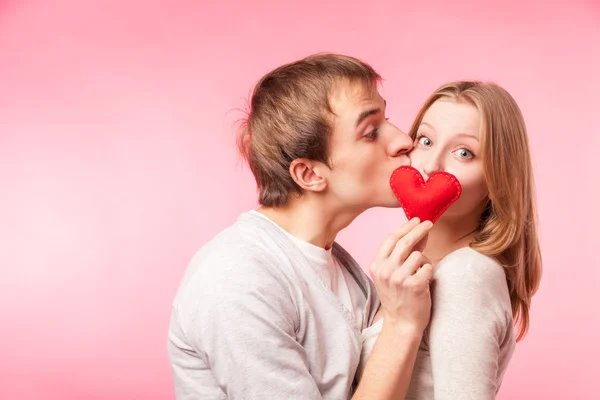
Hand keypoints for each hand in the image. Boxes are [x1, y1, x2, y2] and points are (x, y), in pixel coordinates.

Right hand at [369, 218, 433, 335]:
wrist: (402, 324)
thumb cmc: (399, 297)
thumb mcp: (392, 274)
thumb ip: (402, 254)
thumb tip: (418, 231)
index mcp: (376, 265)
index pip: (391, 239)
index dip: (405, 227)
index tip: (417, 220)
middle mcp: (385, 270)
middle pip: (405, 242)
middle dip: (419, 229)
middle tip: (429, 223)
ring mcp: (399, 278)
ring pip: (419, 255)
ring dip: (424, 261)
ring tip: (420, 274)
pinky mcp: (414, 285)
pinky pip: (428, 267)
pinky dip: (429, 272)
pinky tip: (424, 282)